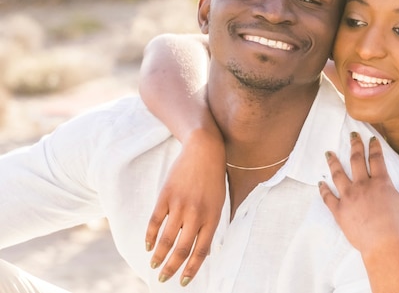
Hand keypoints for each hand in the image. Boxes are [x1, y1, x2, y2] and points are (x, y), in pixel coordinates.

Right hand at [145, 128, 225, 285]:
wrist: (204, 150)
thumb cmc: (213, 178)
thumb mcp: (219, 202)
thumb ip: (212, 225)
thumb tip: (206, 252)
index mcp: (213, 217)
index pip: (201, 251)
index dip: (191, 269)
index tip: (183, 281)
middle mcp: (197, 213)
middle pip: (181, 248)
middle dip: (172, 267)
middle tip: (164, 278)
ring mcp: (180, 205)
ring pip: (166, 239)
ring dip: (159, 256)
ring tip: (154, 266)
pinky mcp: (166, 196)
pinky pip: (155, 222)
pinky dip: (150, 237)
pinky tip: (148, 246)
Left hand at [319, 132, 398, 255]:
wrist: (383, 246)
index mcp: (381, 183)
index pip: (376, 158)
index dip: (374, 146)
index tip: (371, 138)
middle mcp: (363, 185)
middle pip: (356, 159)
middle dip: (354, 145)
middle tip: (352, 136)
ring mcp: (349, 196)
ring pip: (338, 174)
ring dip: (333, 162)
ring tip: (328, 153)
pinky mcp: (339, 210)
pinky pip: (328, 196)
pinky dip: (323, 189)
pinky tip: (320, 182)